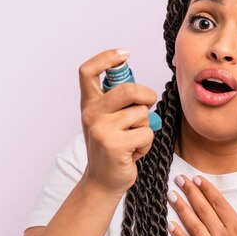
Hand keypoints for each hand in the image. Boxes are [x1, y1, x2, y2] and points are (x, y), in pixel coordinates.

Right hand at [78, 48, 156, 194]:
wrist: (102, 181)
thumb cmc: (112, 148)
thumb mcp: (108, 121)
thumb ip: (119, 103)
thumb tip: (141, 90)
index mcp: (89, 104)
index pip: (87, 71)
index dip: (106, 57)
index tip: (124, 54)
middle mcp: (91, 114)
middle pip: (127, 89)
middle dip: (146, 95)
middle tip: (149, 104)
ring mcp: (101, 129)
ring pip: (141, 114)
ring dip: (146, 127)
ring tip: (134, 139)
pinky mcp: (114, 145)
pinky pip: (146, 133)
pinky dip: (147, 143)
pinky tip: (135, 151)